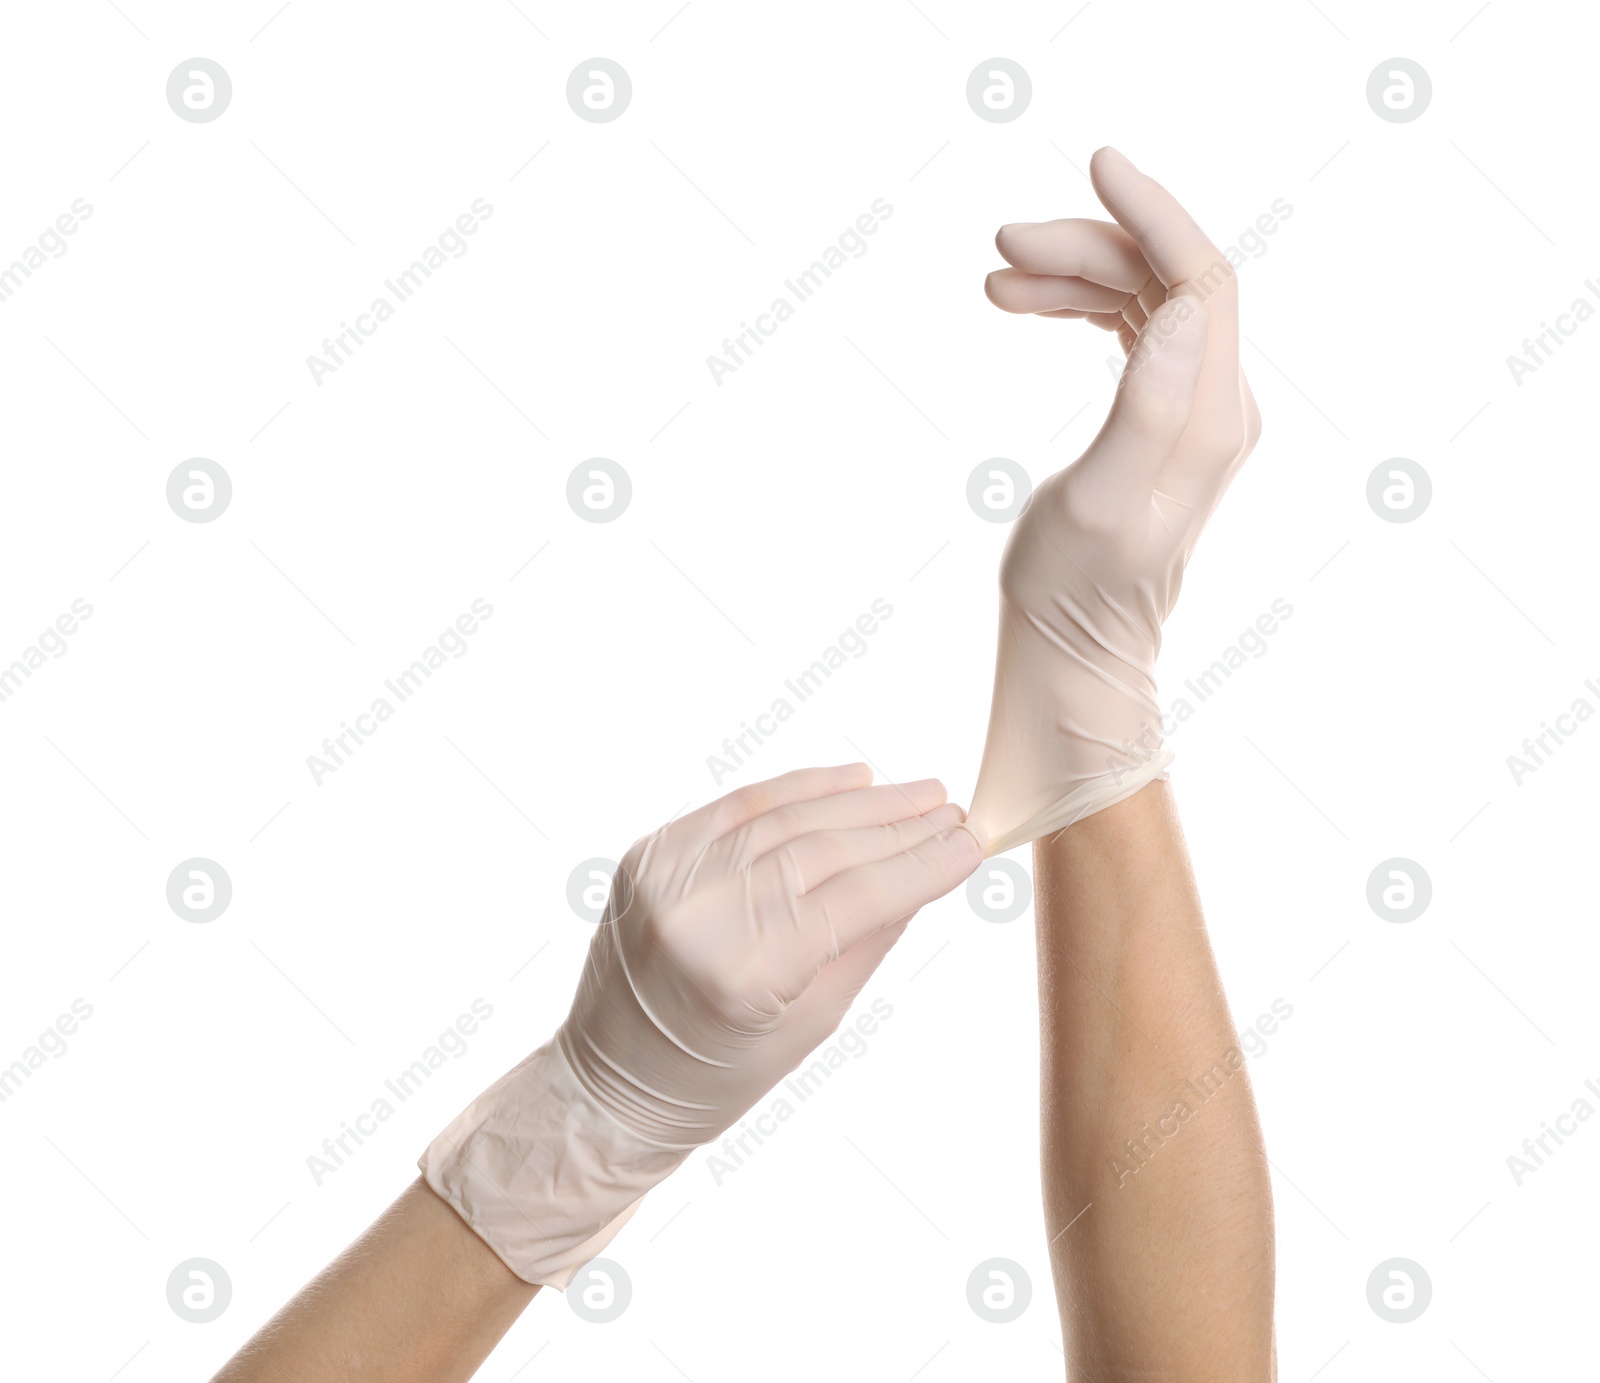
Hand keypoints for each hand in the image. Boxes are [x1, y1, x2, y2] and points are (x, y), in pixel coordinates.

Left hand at [422, 764, 982, 1284]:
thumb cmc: (716, 1076)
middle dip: (899, 828)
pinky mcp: (650, 854)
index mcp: (740, 975)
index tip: (972, 845)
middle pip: (823, 849)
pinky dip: (798, 789)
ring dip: (860, 802)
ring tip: (920, 793)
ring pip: (785, 817)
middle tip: (954, 812)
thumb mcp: (813, 1024)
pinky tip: (852, 781)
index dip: (922, 867)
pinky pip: (738, 805)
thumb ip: (869, 939)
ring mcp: (666, 877)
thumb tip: (926, 874)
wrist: (609, 1085)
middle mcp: (697, 914)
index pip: (855, 899)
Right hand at [968, 148, 1260, 854]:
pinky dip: (1078, 309)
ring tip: (996, 283)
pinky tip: (1026, 309)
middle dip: (1087, 248)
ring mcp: (1193, 413)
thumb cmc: (1075, 593)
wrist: (1075, 652)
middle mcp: (1218, 406)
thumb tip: (1186, 304)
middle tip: (998, 250)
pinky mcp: (1159, 422)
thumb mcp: (1103, 501)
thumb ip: (1148, 405)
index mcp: (1213, 418)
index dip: (1153, 213)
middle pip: (1167, 280)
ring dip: (1073, 278)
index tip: (1093, 164)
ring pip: (1144, 300)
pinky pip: (1130, 332)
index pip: (1202, 279)